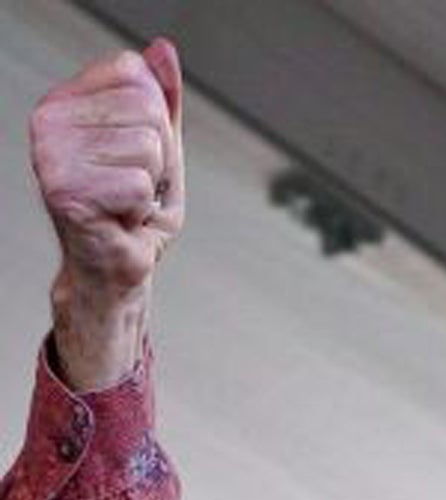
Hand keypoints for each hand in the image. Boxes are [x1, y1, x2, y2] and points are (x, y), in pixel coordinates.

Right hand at [32, 38, 183, 386]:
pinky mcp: (67, 192)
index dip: (156, 120)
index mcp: (64, 102)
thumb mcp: (159, 147)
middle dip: (158, 156)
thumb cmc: (133, 209)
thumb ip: (163, 99)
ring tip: (126, 202)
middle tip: (134, 185)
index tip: (135, 154)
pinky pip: (141, 185)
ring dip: (151, 183)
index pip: (134, 73)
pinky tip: (120, 219)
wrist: (115, 267)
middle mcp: (47, 122)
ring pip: (148, 147)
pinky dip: (143, 209)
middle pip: (146, 111)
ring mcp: (51, 157)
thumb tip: (163, 50)